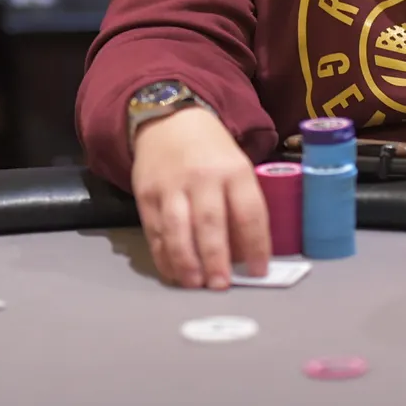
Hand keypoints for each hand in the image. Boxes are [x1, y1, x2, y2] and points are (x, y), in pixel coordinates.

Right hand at [130, 106, 269, 289]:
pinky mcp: (146, 195)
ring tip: (195, 284)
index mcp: (234, 170)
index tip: (259, 271)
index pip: (249, 212)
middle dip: (216, 258)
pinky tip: (173, 272)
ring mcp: (171, 186)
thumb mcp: (236, 168)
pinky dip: (163, 256)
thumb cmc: (211, 153)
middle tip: (221, 286)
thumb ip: (240, 206)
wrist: (169, 120)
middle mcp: (203, 177)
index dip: (256, 245)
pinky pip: (154, 232)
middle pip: (210, 222)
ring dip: (186, 261)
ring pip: (177, 229)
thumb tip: (244, 256)